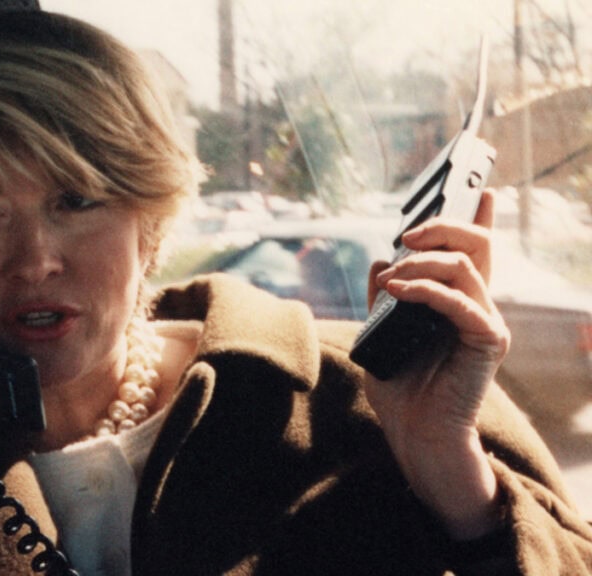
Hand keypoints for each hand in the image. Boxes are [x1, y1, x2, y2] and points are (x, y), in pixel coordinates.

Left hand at [364, 190, 509, 538]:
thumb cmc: (400, 386)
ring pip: (466, 267)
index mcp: (455, 301)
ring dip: (424, 263)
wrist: (413, 433)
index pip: (472, 250)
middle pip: (476, 246)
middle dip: (445, 226)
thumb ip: (384, 297)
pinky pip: (461, 302)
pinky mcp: (487, 342)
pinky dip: (427, 291)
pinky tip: (399, 291)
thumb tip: (380, 261)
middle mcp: (476, 306)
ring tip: (392, 276)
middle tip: (408, 232)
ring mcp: (485, 322)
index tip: (481, 187)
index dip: (478, 217)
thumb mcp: (382, 330)